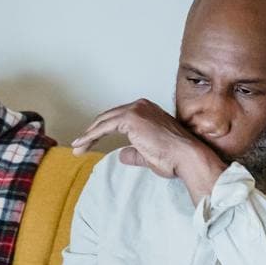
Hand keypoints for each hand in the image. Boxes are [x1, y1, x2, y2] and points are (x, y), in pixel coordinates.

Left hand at [71, 99, 223, 197]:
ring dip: (88, 135)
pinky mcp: (131, 119)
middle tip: (79, 146)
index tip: (90, 143)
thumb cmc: (175, 158)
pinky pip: (104, 127)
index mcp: (147, 111)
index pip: (118, 118)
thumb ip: (135, 153)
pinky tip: (82, 145)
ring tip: (77, 148)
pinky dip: (91, 136)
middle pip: (108, 117)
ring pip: (104, 121)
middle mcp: (141, 106)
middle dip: (92, 132)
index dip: (102, 131)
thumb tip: (122, 155)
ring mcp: (136, 110)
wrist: (187, 157)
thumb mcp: (150, 154)